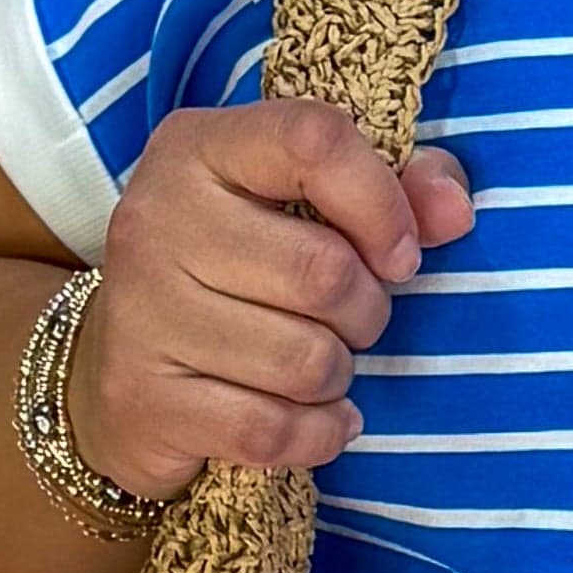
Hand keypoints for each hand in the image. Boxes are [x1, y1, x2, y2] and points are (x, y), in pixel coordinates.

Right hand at [65, 99, 472, 499]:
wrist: (118, 371)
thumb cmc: (238, 271)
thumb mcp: (304, 205)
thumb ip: (396, 189)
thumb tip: (455, 210)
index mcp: (198, 147)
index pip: (314, 140)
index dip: (382, 201)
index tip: (398, 251)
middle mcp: (157, 218)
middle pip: (324, 271)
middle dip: (367, 310)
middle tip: (352, 318)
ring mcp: (143, 312)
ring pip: (305, 361)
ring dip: (338, 374)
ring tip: (319, 364)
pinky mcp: (146, 399)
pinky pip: (272, 430)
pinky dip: (317, 433)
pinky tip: (316, 418)